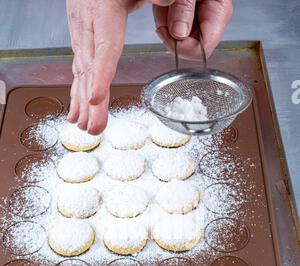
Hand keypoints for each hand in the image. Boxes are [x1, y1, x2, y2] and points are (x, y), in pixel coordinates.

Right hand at [67, 0, 175, 134]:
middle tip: (93, 128)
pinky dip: (78, 89)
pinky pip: (80, 66)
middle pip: (90, 68)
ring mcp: (81, 28)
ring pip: (81, 70)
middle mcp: (88, 22)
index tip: (96, 100)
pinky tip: (77, 107)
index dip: (101, 77)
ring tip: (84, 126)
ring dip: (81, 101)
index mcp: (105, 9)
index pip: (104, 49)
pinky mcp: (81, 33)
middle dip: (90, 102)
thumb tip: (177, 17)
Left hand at [153, 0, 232, 59]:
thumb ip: (183, 8)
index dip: (182, 47)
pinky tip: (165, 5)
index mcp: (219, 12)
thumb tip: (179, 35)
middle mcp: (212, 19)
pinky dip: (165, 18)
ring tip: (165, 4)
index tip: (166, 33)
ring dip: (166, 24)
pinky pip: (174, 27)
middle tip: (164, 14)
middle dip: (172, 35)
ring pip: (180, 38)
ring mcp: (201, 19)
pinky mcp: (189, 16)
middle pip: (190, 46)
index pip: (202, 49)